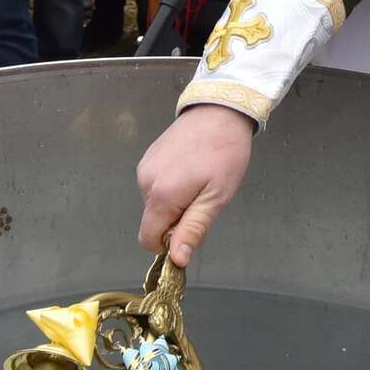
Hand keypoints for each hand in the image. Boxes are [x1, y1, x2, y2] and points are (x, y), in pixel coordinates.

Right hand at [137, 104, 255, 266]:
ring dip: (175, 201)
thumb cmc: (224, 153)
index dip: (168, 243)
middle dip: (176, 219)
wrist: (220, 110)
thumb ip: (194, 228)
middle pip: (154, 220)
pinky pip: (156, 184)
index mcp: (161, 196)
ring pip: (156, 202)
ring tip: (200, 179)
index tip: (191, 230)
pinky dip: (171, 185)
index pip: (148, 239)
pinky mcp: (149, 157)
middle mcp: (145, 182)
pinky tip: (191, 168)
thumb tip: (176, 259)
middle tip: (204, 198)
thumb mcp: (217, 196)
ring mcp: (144, 167)